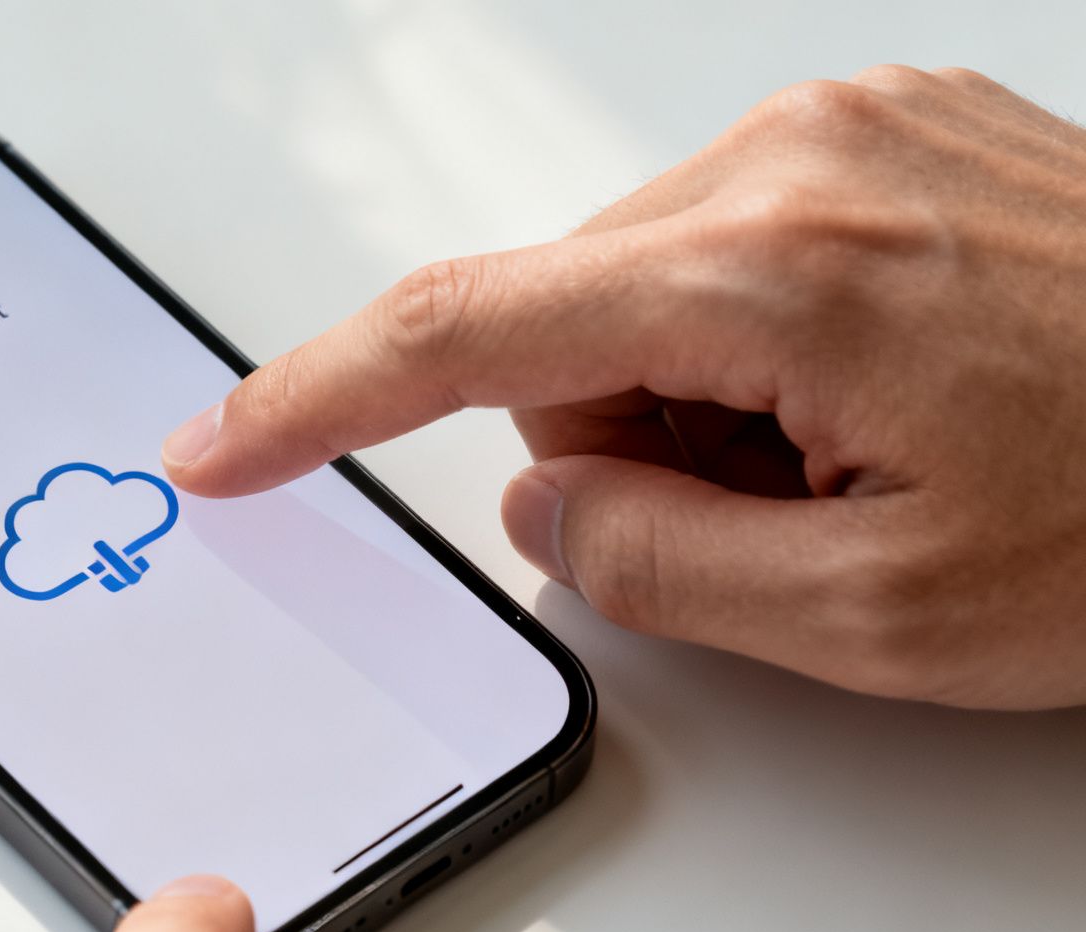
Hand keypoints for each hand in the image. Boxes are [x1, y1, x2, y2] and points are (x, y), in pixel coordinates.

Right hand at [162, 66, 1085, 709]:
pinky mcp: (895, 130)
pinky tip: (887, 391)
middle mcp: (798, 155)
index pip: (461, 333)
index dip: (312, 402)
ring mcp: (855, 126)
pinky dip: (759, 341)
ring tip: (861, 457)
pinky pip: (734, 246)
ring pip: (643, 287)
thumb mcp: (883, 620)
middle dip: (614, 441)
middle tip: (773, 521)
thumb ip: (652, 566)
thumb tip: (543, 504)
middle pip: (560, 317)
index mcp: (777, 271)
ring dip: (699, 398)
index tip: (222, 445)